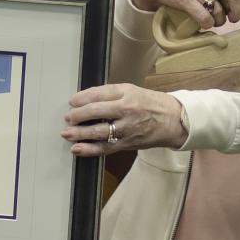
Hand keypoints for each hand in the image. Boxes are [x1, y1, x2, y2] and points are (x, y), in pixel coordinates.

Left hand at [61, 83, 186, 155]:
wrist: (173, 120)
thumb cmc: (150, 103)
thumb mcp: (132, 91)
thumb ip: (111, 94)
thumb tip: (86, 99)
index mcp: (127, 93)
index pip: (99, 93)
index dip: (82, 98)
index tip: (72, 101)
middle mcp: (126, 110)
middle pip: (96, 111)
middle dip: (78, 115)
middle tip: (68, 117)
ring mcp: (127, 128)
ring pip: (98, 132)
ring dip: (79, 133)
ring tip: (66, 133)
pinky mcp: (127, 143)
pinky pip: (105, 147)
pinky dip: (89, 149)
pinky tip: (77, 149)